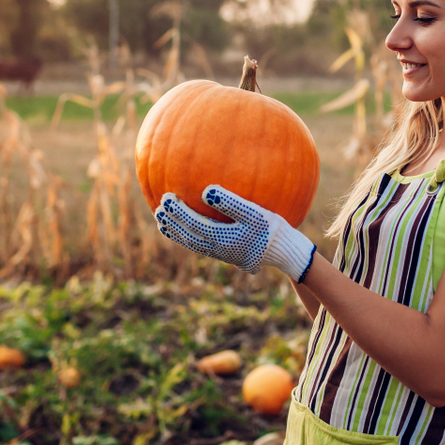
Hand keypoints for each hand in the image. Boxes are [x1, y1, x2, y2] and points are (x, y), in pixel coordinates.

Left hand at [154, 185, 316, 280]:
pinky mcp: (227, 254)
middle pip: (188, 236)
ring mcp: (221, 254)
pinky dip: (188, 237)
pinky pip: (201, 245)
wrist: (285, 252)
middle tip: (159, 208)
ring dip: (176, 233)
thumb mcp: (254, 213)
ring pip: (192, 244)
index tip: (166, 197)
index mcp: (222, 239)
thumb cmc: (271, 228)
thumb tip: (206, 190)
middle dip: (172, 223)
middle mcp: (218, 249)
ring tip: (162, 221)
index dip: (178, 212)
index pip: (193, 225)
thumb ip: (230, 202)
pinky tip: (186, 228)